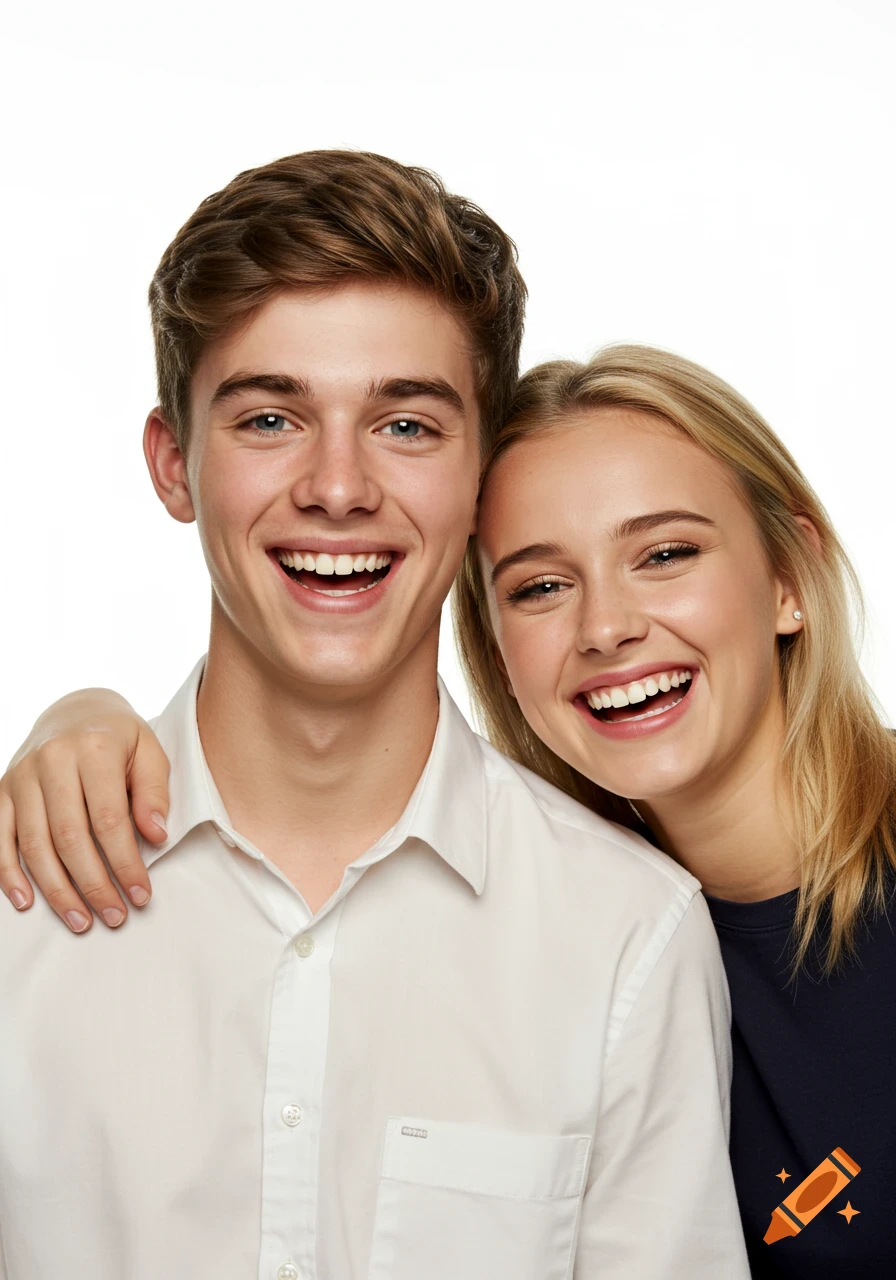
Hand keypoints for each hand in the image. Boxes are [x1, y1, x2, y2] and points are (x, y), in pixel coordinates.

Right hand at [0, 690, 169, 931]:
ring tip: (81, 920)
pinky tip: (27, 901)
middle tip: (114, 916)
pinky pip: (1, 837)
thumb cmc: (119, 737)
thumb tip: (155, 836)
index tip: (140, 894)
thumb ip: (154, 792)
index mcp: (94, 748)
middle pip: (69, 837)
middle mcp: (52, 760)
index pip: (109, 819)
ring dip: (57, 890)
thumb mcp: (149, 752)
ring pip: (34, 844)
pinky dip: (9, 874)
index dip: (125, 863)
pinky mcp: (3, 790)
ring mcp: (22, 776)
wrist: (74, 709)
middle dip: (93, 884)